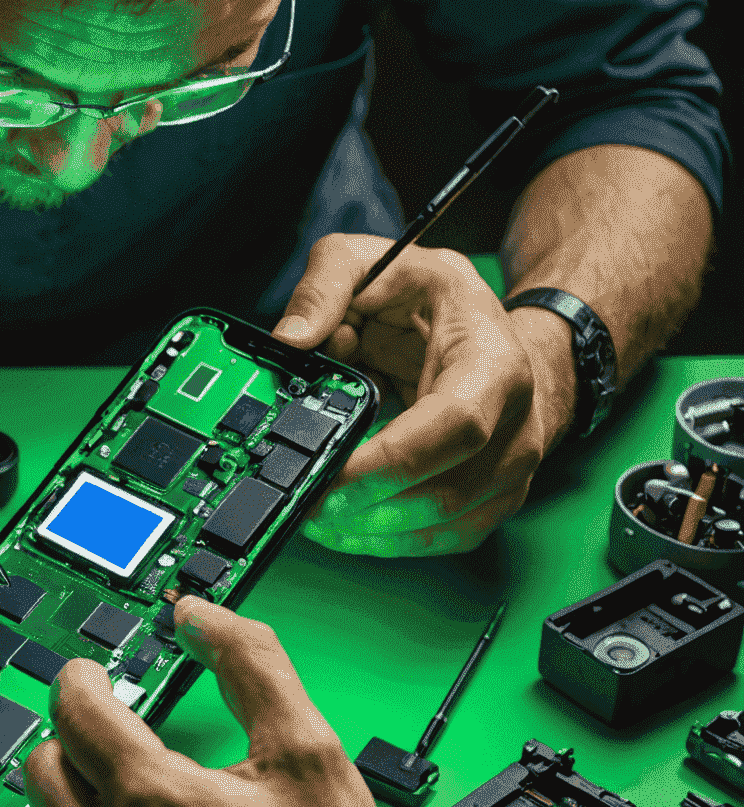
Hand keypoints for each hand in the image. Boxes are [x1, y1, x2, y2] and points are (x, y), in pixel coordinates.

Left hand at [24, 596, 411, 806]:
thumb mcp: (310, 758)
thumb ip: (252, 666)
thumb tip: (203, 618)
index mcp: (145, 796)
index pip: (73, 704)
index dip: (84, 675)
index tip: (98, 673)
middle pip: (43, 761)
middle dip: (74, 735)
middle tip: (118, 733)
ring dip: (79, 797)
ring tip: (138, 797)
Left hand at [273, 234, 576, 555]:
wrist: (488, 332)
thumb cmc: (436, 302)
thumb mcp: (377, 262)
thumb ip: (326, 286)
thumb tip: (291, 338)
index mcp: (492, 363)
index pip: (454, 426)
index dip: (389, 463)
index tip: (330, 478)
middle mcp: (516, 422)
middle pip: (446, 491)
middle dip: (367, 508)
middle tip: (306, 506)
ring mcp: (512, 467)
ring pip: (446, 525)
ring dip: (373, 533)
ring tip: (317, 520)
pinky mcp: (495, 498)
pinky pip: (446, 538)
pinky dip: (392, 543)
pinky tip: (349, 531)